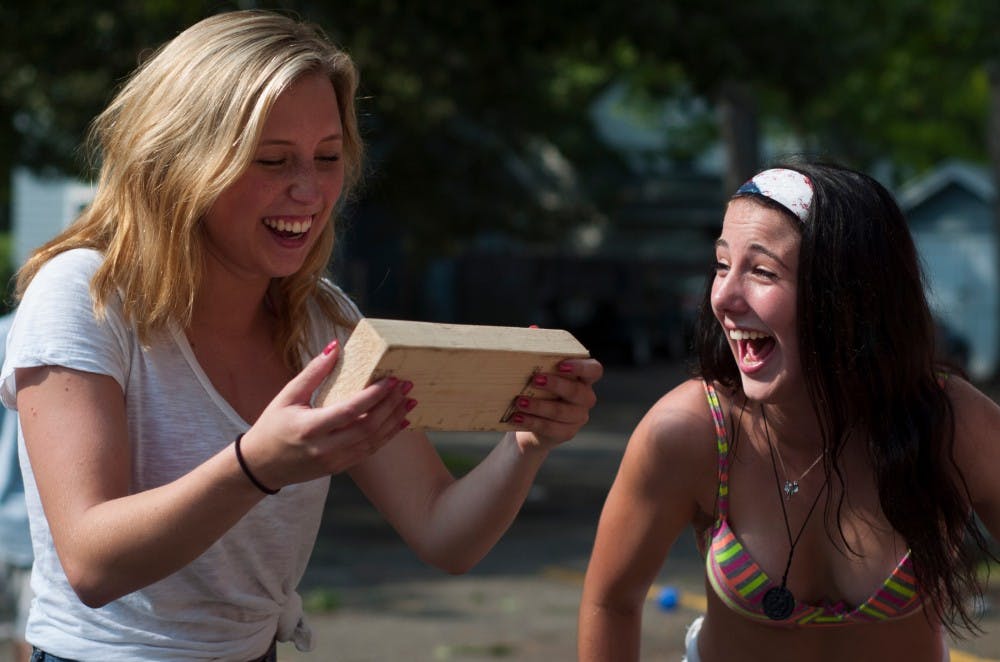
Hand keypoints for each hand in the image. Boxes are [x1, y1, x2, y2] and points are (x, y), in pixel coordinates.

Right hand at [236, 340, 415, 488]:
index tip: (392, 380)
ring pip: (373, 442)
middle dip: (391, 406)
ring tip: (409, 401)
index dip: (374, 396)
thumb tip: (335, 346)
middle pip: (368, 427)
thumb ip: (313, 372)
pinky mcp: (339, 468)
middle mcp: (324, 448)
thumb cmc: (271, 426)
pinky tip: (399, 421)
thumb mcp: (287, 395)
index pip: (351, 411)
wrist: (261, 466)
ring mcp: (334, 461)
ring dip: (394, 420)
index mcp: (310, 427)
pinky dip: (386, 436)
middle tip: (406, 387)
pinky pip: (369, 452)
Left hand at [511, 357, 602, 452]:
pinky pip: (551, 428)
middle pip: (577, 391)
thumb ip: (541, 356)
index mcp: (583, 379)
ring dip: (539, 406)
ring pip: (561, 412)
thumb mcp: (540, 374)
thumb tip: (531, 333)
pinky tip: (517, 417)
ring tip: (520, 401)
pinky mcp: (567, 432)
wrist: (530, 423)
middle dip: (555, 385)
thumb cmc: (537, 392)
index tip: (561, 365)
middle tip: (534, 380)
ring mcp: (578, 417)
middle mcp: (585, 398)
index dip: (581, 367)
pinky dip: (532, 422)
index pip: (594, 370)